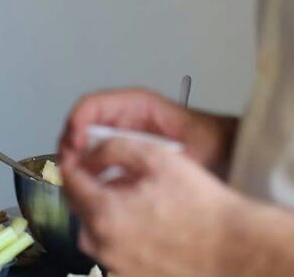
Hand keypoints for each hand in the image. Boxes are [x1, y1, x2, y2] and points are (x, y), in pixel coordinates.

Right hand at [59, 88, 231, 174]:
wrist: (226, 151)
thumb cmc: (208, 141)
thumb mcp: (184, 145)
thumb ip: (155, 152)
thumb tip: (122, 162)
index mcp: (136, 105)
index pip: (93, 105)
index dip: (77, 123)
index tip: (75, 147)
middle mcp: (124, 117)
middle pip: (82, 123)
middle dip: (70, 144)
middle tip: (68, 170)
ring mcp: (122, 134)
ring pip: (86, 142)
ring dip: (76, 159)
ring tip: (75, 181)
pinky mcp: (125, 152)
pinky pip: (98, 158)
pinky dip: (89, 170)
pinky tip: (91, 187)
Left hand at [61, 136, 250, 276]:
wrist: (236, 250)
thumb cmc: (201, 205)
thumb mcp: (156, 158)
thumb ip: (113, 148)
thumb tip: (89, 154)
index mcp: (103, 214)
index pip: (69, 180)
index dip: (74, 160)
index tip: (83, 153)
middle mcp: (103, 246)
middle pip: (80, 206)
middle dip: (90, 186)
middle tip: (114, 174)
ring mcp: (117, 267)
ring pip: (96, 230)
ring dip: (106, 211)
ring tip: (138, 200)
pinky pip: (115, 251)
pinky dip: (122, 235)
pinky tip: (149, 224)